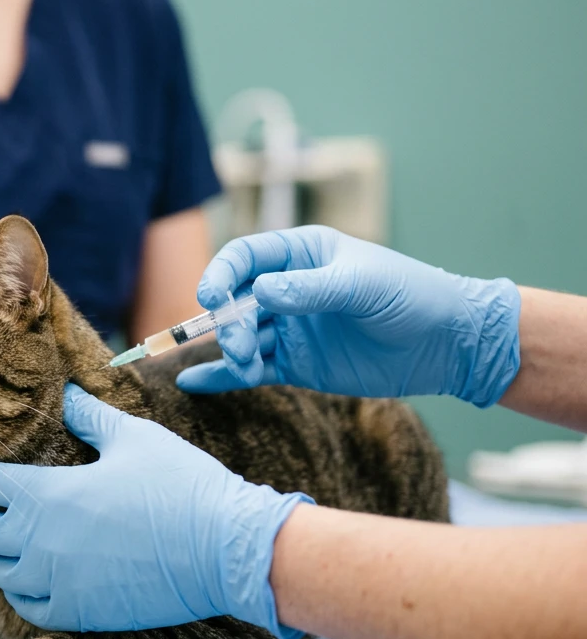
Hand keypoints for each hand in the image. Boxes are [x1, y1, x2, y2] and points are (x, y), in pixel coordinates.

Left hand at [0, 385, 308, 636]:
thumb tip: (64, 393)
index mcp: (46, 494)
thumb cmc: (182, 486)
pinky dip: (19, 587)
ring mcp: (56, 583)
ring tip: (9, 532)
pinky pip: (25, 605)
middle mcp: (39, 543)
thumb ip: (88, 416)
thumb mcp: (133, 437)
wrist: (227, 550)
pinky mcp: (78, 613)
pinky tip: (33, 572)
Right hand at [176, 226, 520, 406]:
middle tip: (239, 347)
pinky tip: (192, 383)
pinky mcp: (294, 365)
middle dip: (227, 323)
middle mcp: (286, 289)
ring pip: (239, 336)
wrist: (447, 344)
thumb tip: (259, 291)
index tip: (210, 298)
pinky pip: (250, 369)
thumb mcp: (362, 285)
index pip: (244, 257)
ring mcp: (288, 328)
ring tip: (242, 366)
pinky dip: (222, 376)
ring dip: (229, 351)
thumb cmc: (411, 297)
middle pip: (235, 301)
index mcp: (301, 254)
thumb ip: (310, 289)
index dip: (220, 274)